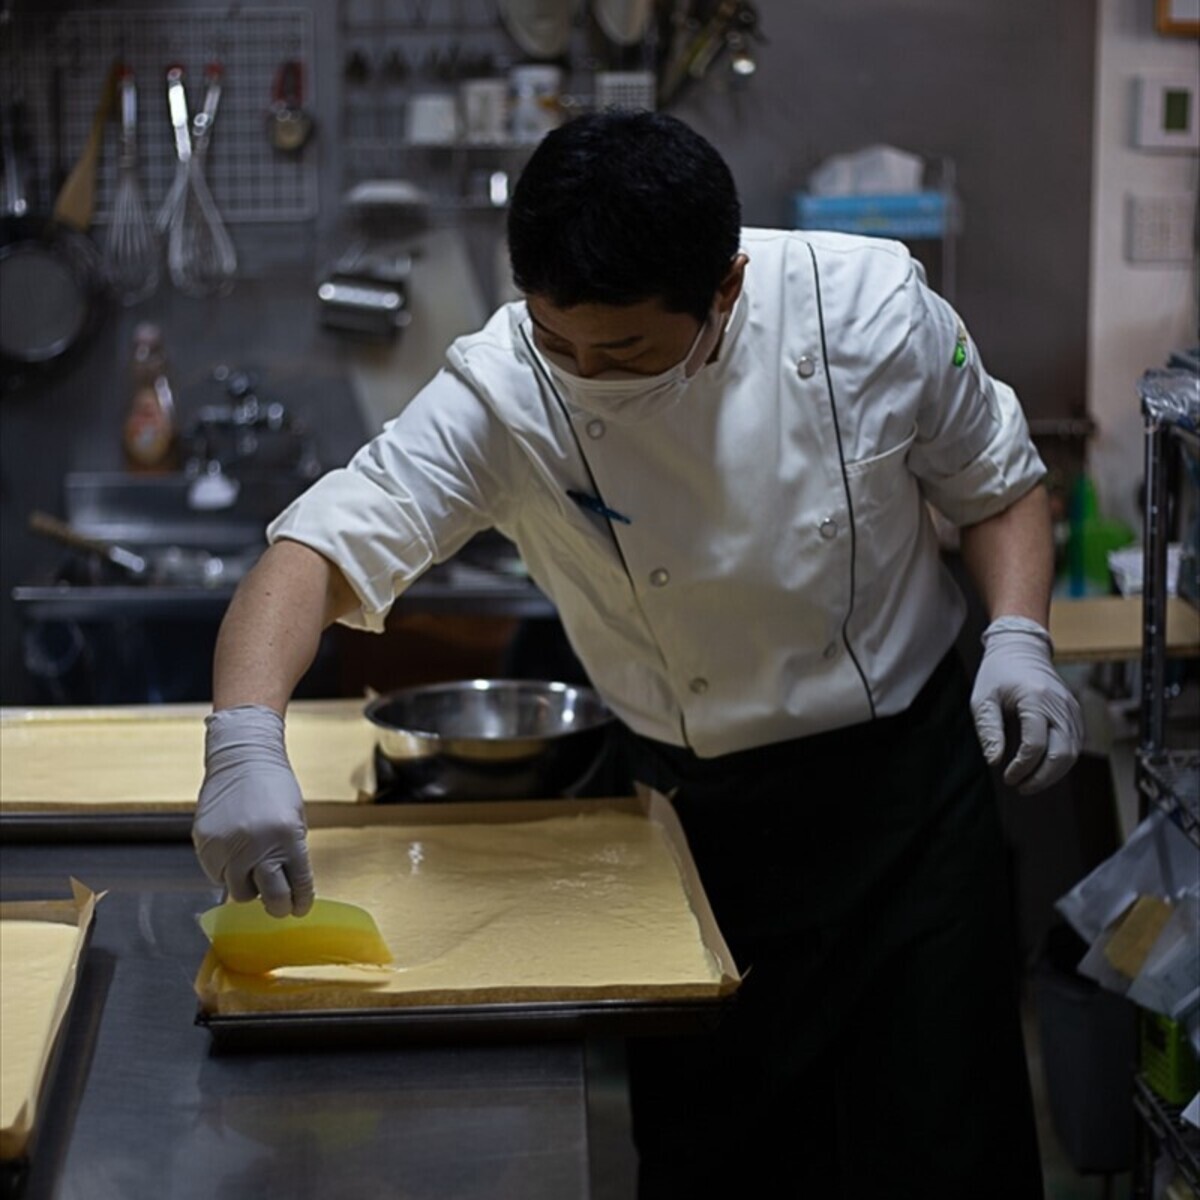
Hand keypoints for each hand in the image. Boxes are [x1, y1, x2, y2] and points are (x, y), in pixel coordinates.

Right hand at [193, 705, 314, 916]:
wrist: (243, 758)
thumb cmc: (274, 787)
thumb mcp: (294, 818)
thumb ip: (290, 853)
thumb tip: (287, 888)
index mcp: (288, 837)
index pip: (298, 884)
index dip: (301, 901)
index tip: (299, 908)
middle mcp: (258, 845)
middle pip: (270, 898)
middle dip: (278, 906)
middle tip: (279, 905)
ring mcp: (229, 846)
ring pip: (239, 892)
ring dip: (249, 887)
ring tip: (253, 871)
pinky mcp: (205, 844)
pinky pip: (216, 875)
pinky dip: (226, 873)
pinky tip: (234, 856)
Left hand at [970, 616, 1083, 793]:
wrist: (1020, 648)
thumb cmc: (998, 672)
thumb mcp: (983, 699)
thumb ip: (988, 730)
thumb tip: (994, 761)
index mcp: (1035, 699)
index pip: (1035, 745)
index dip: (1022, 767)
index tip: (1006, 775)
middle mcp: (1059, 705)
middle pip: (1062, 754)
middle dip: (1041, 777)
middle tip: (1020, 786)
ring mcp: (1071, 709)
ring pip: (1072, 754)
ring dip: (1052, 773)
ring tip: (1029, 781)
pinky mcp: (1074, 713)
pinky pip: (1075, 745)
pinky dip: (1061, 761)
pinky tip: (1041, 768)